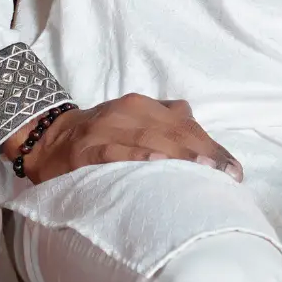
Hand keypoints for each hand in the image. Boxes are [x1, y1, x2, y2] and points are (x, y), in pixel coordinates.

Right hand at [2, 95, 243, 184]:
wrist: (47, 138)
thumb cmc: (103, 137)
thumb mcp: (137, 125)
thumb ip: (168, 132)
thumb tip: (211, 157)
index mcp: (145, 107)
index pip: (187, 125)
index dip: (213, 147)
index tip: (234, 170)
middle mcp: (130, 112)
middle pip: (175, 131)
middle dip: (204, 153)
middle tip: (226, 174)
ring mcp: (107, 128)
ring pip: (150, 137)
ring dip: (179, 154)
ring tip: (203, 171)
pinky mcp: (87, 148)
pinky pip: (115, 150)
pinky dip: (136, 156)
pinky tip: (155, 164)